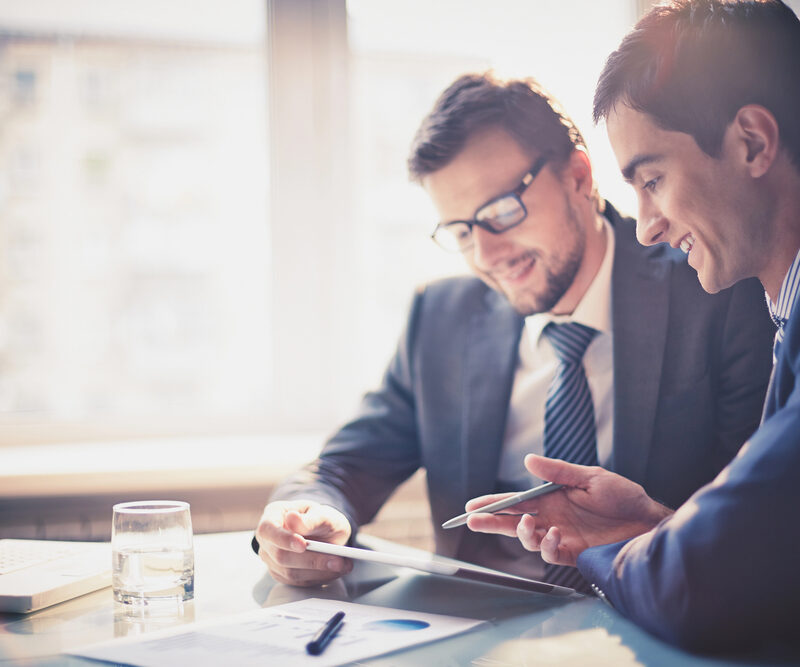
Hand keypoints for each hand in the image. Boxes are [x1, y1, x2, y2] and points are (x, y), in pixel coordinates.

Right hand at [255, 500, 352, 585]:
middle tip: (338, 560)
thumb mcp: (322, 513)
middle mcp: (268, 539)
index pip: (267, 529)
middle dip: (311, 560)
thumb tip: (293, 519)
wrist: (324, 531)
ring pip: (290, 573)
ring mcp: (272, 559)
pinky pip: (299, 582)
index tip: (303, 545)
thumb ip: (310, 518)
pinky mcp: (283, 575)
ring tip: (343, 565)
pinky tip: (335, 570)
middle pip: (280, 555)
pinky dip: (320, 578)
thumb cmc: (320, 518)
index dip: (283, 539)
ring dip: (319, 571)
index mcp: (272, 515)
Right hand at [465, 455, 671, 565]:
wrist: (648, 522)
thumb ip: (558, 472)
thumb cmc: (622, 496)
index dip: (493, 504)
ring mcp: (561, 536)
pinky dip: (547, 545)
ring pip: (528, 539)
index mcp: (551, 498)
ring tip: (526, 525)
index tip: (472, 506)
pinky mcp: (574, 553)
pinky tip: (553, 535)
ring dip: (521, 533)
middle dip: (491, 522)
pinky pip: (551, 553)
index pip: (515, 501)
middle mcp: (552, 518)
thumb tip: (527, 461)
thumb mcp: (590, 477)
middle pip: (513, 522)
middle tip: (472, 521)